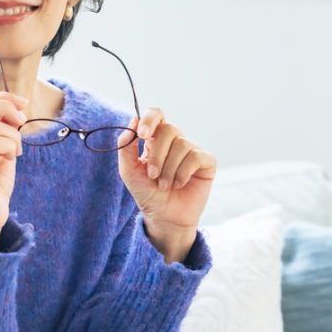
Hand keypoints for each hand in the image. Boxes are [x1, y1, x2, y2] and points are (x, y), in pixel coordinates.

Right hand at [0, 91, 27, 248]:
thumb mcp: (1, 152)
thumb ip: (4, 132)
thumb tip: (16, 111)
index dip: (3, 97)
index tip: (23, 103)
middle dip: (6, 106)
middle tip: (22, 120)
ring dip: (14, 136)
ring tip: (16, 152)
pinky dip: (11, 146)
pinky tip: (13, 158)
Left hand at [116, 108, 215, 260]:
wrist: (163, 217)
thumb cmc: (147, 193)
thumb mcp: (129, 171)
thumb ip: (126, 147)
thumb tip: (132, 120)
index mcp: (156, 138)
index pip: (157, 114)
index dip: (150, 119)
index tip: (142, 135)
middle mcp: (175, 140)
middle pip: (169, 129)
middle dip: (157, 155)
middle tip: (152, 176)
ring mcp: (192, 150)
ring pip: (182, 144)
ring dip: (169, 169)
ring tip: (164, 185)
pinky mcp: (206, 162)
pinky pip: (196, 156)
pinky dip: (183, 173)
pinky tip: (179, 184)